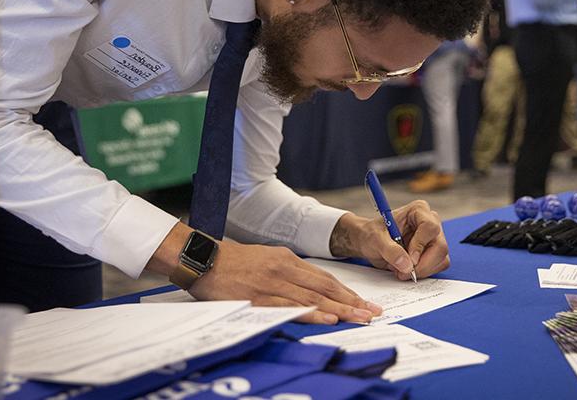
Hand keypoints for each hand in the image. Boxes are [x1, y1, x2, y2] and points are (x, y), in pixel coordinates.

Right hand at [190, 239, 381, 324]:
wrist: (203, 259)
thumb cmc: (234, 262)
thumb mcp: (267, 259)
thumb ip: (289, 271)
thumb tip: (311, 286)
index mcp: (287, 259)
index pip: (324, 277)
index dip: (346, 291)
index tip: (364, 302)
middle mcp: (284, 269)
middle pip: (325, 288)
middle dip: (351, 302)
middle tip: (373, 313)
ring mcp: (272, 284)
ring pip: (313, 297)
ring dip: (339, 309)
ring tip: (360, 318)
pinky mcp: (258, 297)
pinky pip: (289, 307)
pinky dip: (311, 313)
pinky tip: (327, 318)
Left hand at [330, 200, 449, 280]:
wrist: (369, 242)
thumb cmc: (372, 234)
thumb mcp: (375, 240)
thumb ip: (390, 251)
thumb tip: (407, 265)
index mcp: (418, 210)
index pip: (430, 227)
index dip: (420, 245)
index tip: (410, 259)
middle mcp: (431, 222)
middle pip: (440, 247)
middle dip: (423, 264)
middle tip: (404, 272)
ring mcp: (434, 238)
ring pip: (441, 259)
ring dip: (422, 270)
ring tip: (401, 269)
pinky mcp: (434, 252)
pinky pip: (437, 267)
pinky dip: (423, 273)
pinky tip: (406, 269)